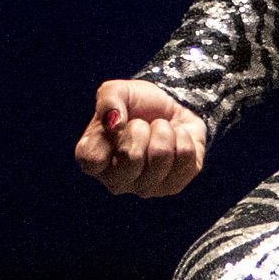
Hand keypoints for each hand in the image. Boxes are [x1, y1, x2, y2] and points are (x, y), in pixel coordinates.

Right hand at [74, 79, 207, 197]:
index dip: (109, 136)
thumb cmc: (136, 103)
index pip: (93, 160)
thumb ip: (108, 101)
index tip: (116, 124)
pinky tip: (175, 139)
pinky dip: (183, 137)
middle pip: (131, 158)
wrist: (170, 106)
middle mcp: (115, 181)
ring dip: (164, 131)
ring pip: (161, 157)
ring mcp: (145, 188)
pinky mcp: (174, 186)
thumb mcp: (117, 91)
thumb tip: (114, 124)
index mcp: (93, 161)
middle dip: (141, 128)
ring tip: (159, 129)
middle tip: (141, 124)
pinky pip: (185, 158)